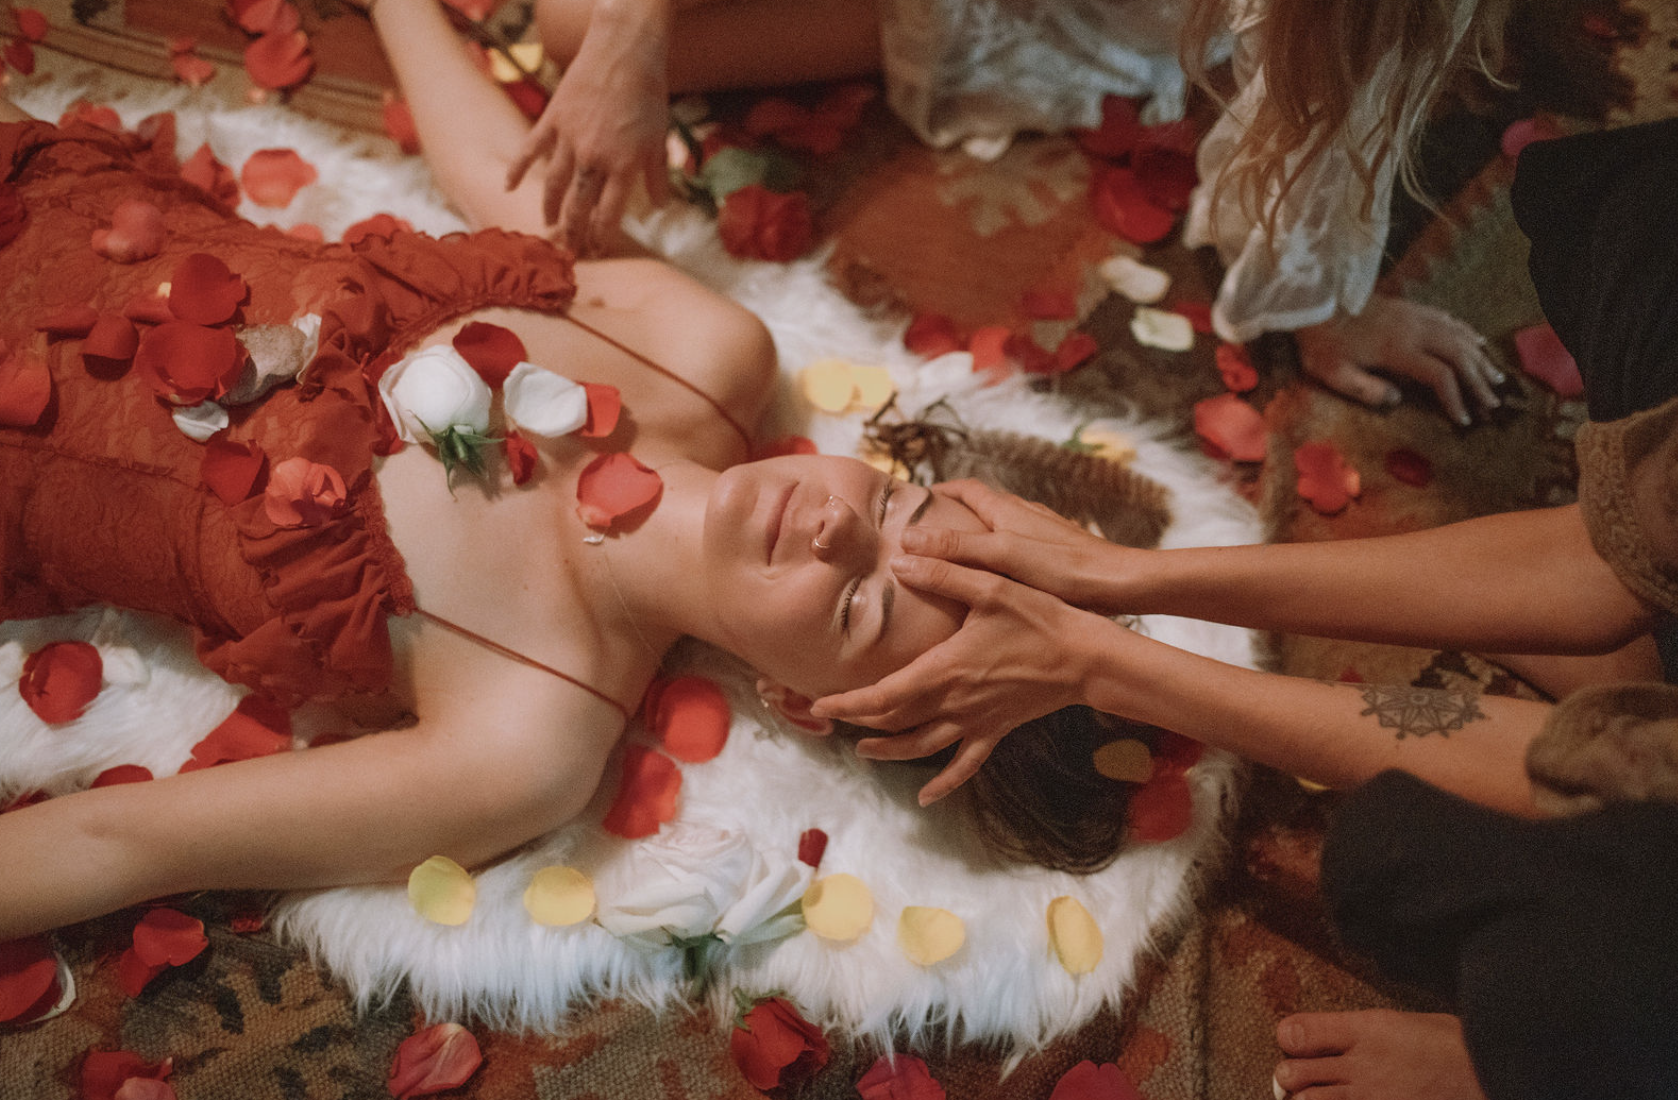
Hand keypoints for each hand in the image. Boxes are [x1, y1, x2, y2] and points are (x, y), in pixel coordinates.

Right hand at [504, 12, 670, 255]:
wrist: (624, 53)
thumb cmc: (647, 96)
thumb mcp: (660, 140)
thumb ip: (657, 177)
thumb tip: (659, 208)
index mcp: (623, 167)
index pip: (608, 215)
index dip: (602, 237)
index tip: (598, 250)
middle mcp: (594, 159)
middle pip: (578, 207)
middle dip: (574, 232)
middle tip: (570, 249)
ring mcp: (569, 140)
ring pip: (554, 185)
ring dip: (550, 209)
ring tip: (549, 226)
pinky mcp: (552, 121)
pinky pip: (530, 150)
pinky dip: (518, 169)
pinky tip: (509, 187)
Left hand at [810, 553, 1122, 805]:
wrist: (1086, 658)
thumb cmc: (1041, 618)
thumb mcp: (991, 587)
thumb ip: (945, 573)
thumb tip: (902, 561)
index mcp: (946, 669)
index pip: (885, 695)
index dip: (849, 704)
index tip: (820, 706)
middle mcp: (955, 702)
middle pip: (895, 721)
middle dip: (858, 721)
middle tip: (830, 718)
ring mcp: (975, 721)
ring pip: (921, 746)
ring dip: (889, 750)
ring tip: (862, 749)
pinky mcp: (996, 730)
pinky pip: (964, 764)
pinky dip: (944, 783)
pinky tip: (927, 797)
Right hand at [906, 480, 1130, 613]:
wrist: (1122, 583)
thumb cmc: (1062, 569)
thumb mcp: (1001, 556)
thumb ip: (955, 548)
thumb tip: (906, 539)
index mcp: (1006, 509)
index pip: (964, 488)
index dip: (938, 492)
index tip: (913, 503)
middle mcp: (1024, 513)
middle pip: (981, 506)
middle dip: (953, 514)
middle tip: (927, 534)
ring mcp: (1043, 533)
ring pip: (1001, 527)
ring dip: (977, 536)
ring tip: (957, 560)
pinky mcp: (1058, 553)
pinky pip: (1019, 547)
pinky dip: (1000, 555)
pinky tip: (1000, 581)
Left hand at [1294, 295, 1504, 425]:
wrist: (1314, 303)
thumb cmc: (1320, 343)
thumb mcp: (1333, 374)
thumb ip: (1365, 390)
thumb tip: (1396, 401)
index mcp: (1396, 349)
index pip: (1439, 375)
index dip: (1455, 398)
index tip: (1464, 420)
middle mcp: (1414, 329)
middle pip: (1459, 354)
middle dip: (1479, 381)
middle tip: (1493, 403)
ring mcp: (1414, 315)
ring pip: (1459, 335)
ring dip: (1480, 358)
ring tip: (1495, 378)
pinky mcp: (1410, 308)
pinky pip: (1449, 319)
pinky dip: (1468, 333)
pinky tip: (1477, 344)